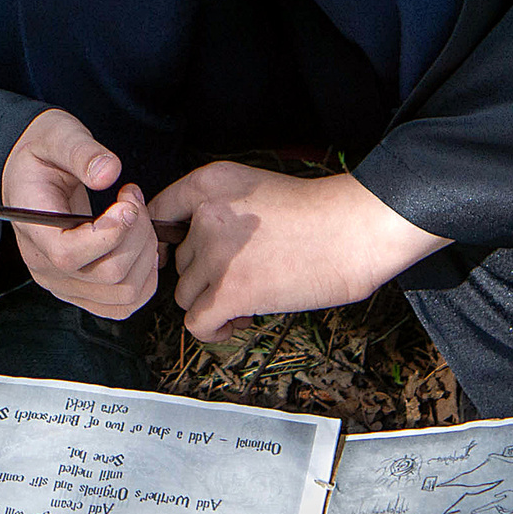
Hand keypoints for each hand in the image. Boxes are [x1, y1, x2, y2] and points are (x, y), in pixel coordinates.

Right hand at [0, 109, 156, 319]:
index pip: (69, 255)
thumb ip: (81, 152)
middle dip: (138, 235)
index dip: (109, 234)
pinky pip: (123, 305)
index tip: (127, 202)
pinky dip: (145, 277)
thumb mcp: (57, 135)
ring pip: (123, 295)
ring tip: (137, 219)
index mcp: (32, 229)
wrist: (32, 172)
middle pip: (108, 277)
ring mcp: (64, 285)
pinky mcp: (82, 291)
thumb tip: (109, 173)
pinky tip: (140, 244)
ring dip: (146, 255)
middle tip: (133, 199)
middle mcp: (45, 267)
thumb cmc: (43, 152)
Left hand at [147, 163, 448, 342]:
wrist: (354, 230)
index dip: (167, 241)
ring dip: (210, 302)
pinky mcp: (232, 291)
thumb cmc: (317, 212)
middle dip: (204, 275)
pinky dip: (212, 330)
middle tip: (241, 278)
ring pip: (185, 293)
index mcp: (208, 183)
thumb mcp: (254, 186)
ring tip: (245, 300)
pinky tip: (236, 322)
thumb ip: (218, 207)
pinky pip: (196, 323)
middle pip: (178, 260)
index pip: (158, 213)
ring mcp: (215, 255)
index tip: (188, 256)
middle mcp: (204, 215)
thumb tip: (190, 247)